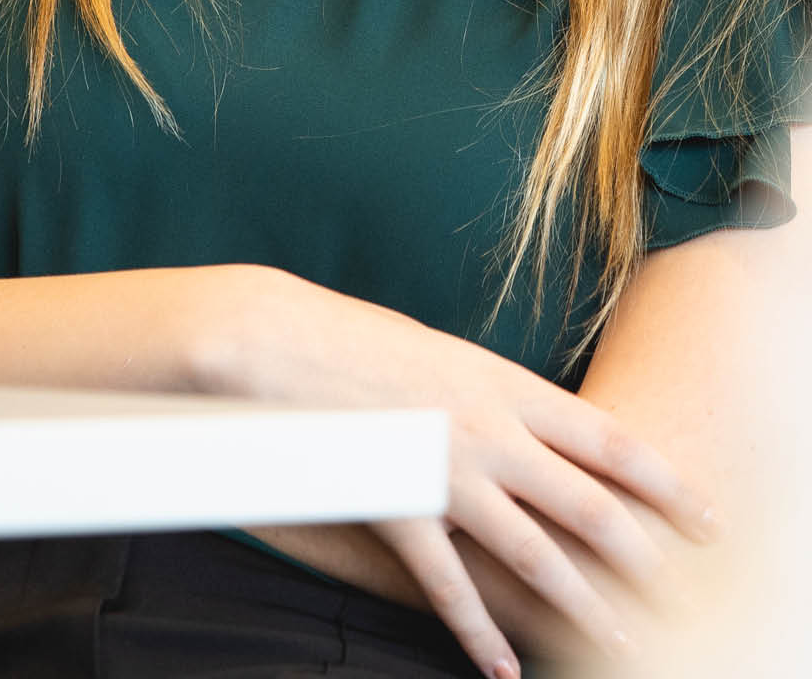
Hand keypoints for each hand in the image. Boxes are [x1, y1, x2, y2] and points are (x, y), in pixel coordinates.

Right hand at [218, 269, 712, 678]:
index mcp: (505, 384)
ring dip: (583, 606)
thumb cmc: (360, 340)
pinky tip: (501, 668)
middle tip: (680, 593)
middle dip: (643, 555)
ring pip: (536, 556)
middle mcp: (491, 432)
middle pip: (588, 506)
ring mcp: (447, 476)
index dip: (665, 482)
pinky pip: (449, 587)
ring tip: (620, 642)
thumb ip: (492, 396)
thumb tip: (529, 428)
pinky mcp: (400, 512)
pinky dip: (478, 633)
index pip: (608, 441)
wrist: (282, 341)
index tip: (704, 512)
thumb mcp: (446, 354)